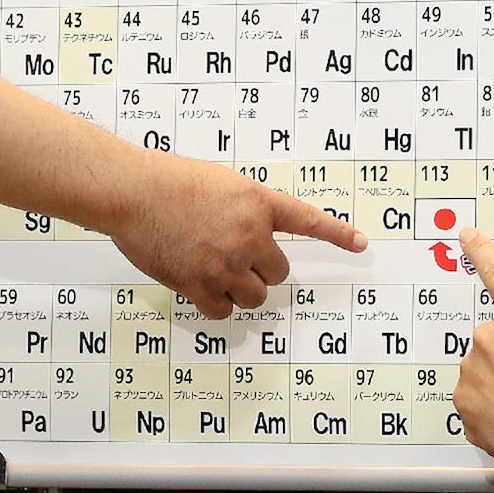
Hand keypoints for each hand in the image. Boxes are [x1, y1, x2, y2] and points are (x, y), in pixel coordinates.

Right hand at [109, 154, 367, 318]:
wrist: (133, 192)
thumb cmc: (167, 181)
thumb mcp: (219, 183)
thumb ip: (243, 209)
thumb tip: (249, 237)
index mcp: (257, 203)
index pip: (307, 220)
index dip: (337, 234)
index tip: (360, 244)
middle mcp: (249, 235)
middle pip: (277, 273)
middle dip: (258, 269)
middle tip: (230, 256)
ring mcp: (226, 263)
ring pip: (254, 297)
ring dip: (239, 289)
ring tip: (212, 270)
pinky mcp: (200, 284)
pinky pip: (223, 311)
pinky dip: (215, 305)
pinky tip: (199, 286)